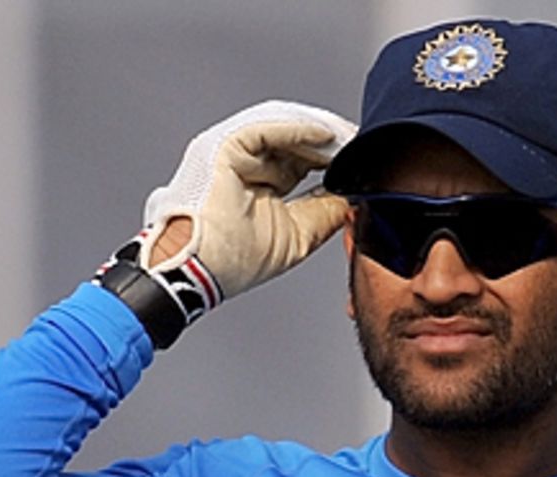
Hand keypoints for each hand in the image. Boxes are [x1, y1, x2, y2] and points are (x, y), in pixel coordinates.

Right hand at [141, 100, 356, 301]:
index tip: (359, 159)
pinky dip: (299, 129)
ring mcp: (230, 150)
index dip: (330, 155)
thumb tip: (353, 197)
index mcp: (257, 179)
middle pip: (293, 137)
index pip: (299, 156)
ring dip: (319, 131)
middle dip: (330, 139)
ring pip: (281, 126)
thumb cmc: (232, 261)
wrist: (197, 270)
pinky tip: (326, 136)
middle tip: (359, 143)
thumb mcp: (296, 234)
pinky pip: (266, 127)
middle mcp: (243, 160)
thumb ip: (324, 212)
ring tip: (347, 140)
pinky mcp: (222, 146)